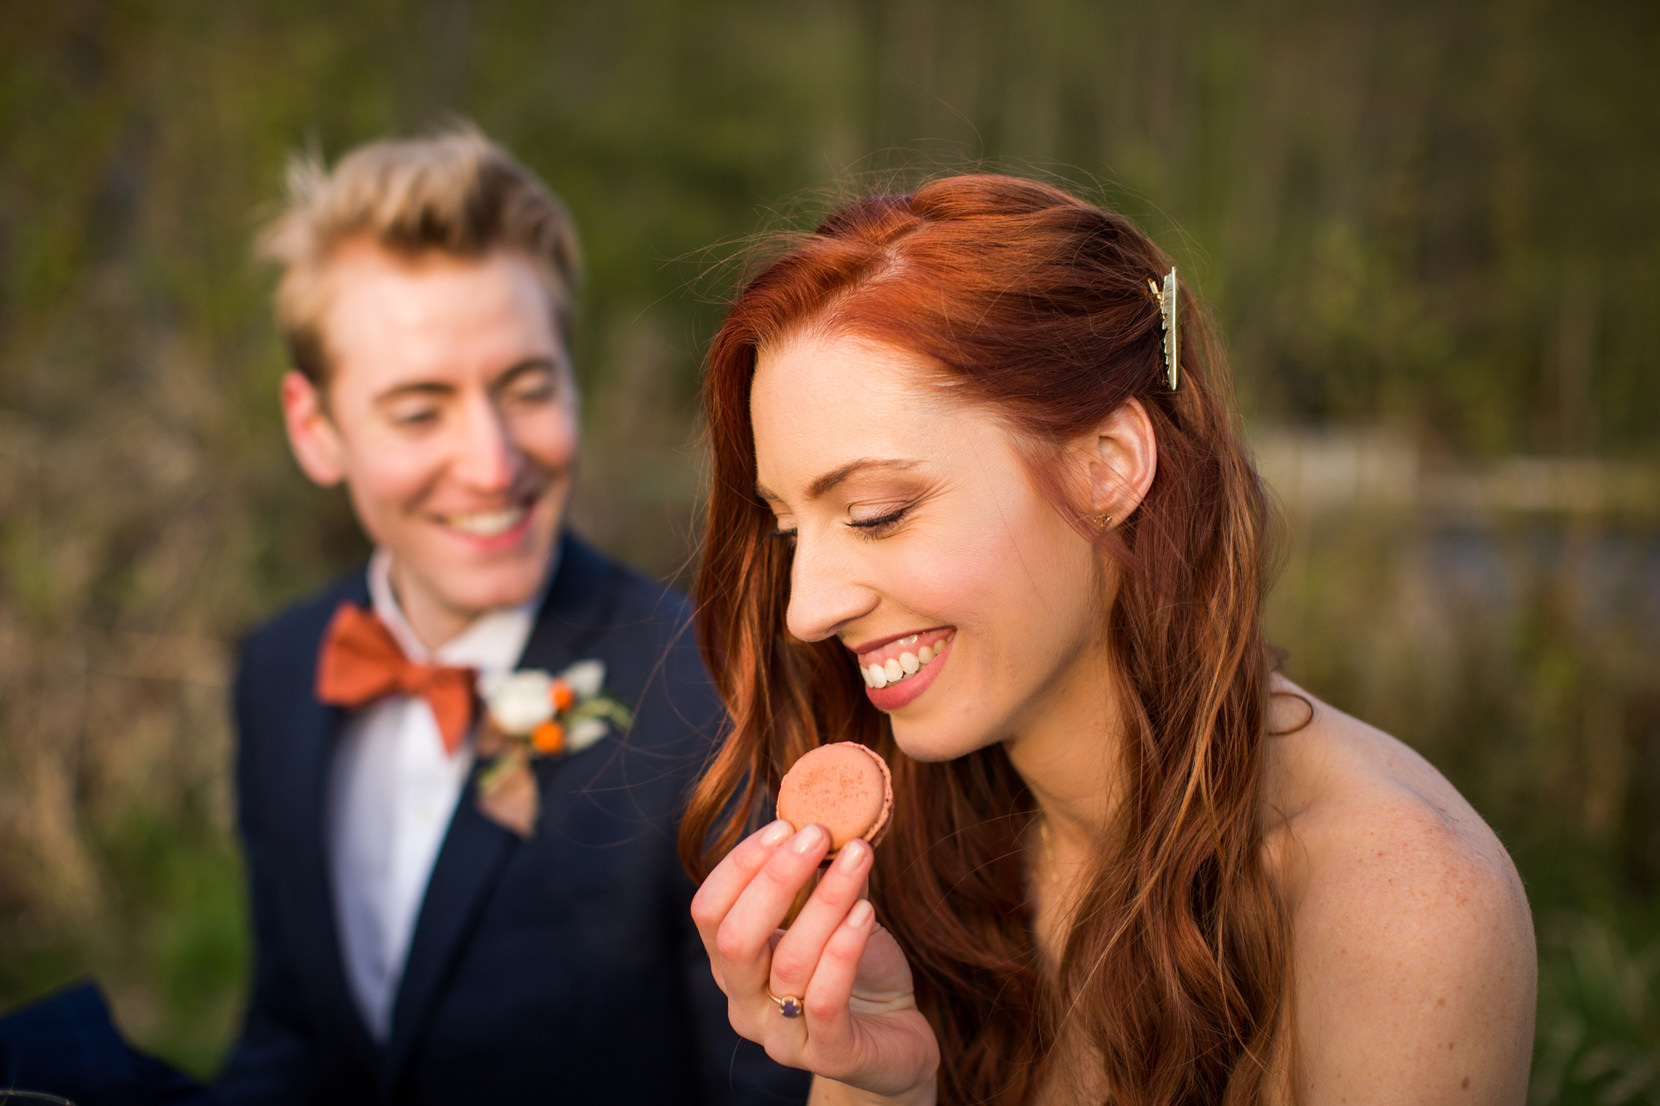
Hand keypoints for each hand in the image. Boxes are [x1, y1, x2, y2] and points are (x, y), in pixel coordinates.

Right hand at [691, 820, 939, 1103]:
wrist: (896, 1034)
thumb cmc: (855, 968)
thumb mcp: (830, 915)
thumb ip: (816, 877)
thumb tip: (820, 817)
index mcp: (733, 965)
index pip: (709, 911)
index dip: (741, 865)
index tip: (786, 826)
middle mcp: (744, 1003)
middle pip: (733, 939)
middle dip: (776, 878)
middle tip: (817, 834)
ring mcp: (781, 1035)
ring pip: (789, 962)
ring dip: (826, 900)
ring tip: (860, 859)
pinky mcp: (828, 1055)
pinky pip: (826, 1000)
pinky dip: (845, 948)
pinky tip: (867, 911)